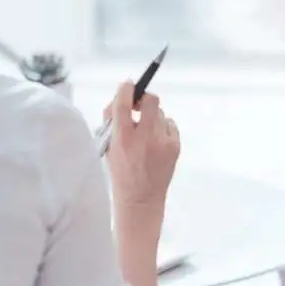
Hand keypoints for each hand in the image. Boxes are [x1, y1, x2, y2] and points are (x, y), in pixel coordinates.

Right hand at [104, 81, 180, 206]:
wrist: (141, 199)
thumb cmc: (121, 173)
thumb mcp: (108, 148)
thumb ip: (113, 123)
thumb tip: (121, 98)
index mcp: (123, 138)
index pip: (124, 102)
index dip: (126, 89)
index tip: (127, 86)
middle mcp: (145, 137)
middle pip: (151, 100)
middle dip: (144, 98)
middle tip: (139, 105)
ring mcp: (163, 142)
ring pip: (160, 114)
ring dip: (152, 118)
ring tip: (146, 133)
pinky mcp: (175, 146)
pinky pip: (170, 125)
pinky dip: (163, 128)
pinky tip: (156, 141)